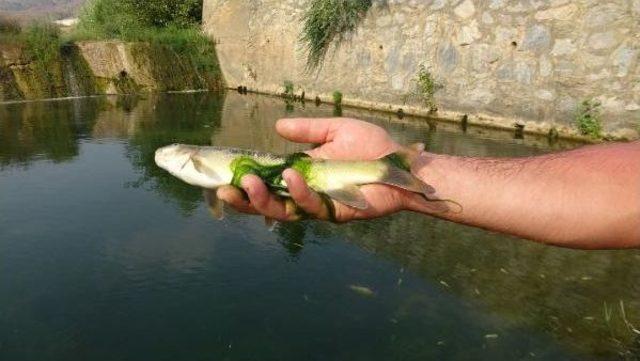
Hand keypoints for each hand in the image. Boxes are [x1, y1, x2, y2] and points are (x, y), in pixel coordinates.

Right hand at [217, 118, 426, 221]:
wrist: (402, 162)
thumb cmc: (372, 147)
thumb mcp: (334, 131)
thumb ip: (307, 130)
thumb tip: (277, 127)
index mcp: (302, 176)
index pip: (267, 184)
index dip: (245, 183)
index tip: (224, 176)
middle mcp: (307, 194)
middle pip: (268, 205)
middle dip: (245, 200)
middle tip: (226, 189)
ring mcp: (321, 206)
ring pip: (284, 212)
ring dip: (264, 199)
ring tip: (249, 182)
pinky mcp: (337, 213)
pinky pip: (313, 208)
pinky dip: (300, 193)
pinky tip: (292, 177)